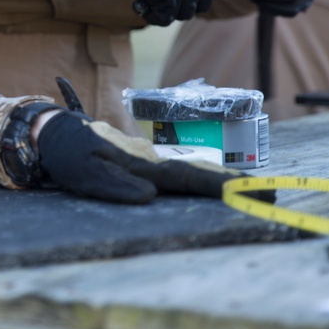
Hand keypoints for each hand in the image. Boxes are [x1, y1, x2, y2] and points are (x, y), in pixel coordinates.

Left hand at [35, 108, 274, 204]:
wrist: (54, 132)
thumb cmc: (69, 154)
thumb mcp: (85, 173)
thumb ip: (116, 184)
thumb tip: (151, 196)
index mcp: (144, 164)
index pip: (192, 177)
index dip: (224, 186)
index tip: (257, 191)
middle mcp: (153, 160)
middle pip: (200, 173)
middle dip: (236, 186)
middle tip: (273, 196)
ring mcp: (150, 160)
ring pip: (192, 172)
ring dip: (222, 183)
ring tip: (257, 193)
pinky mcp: (143, 163)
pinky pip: (178, 174)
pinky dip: (202, 180)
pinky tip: (215, 187)